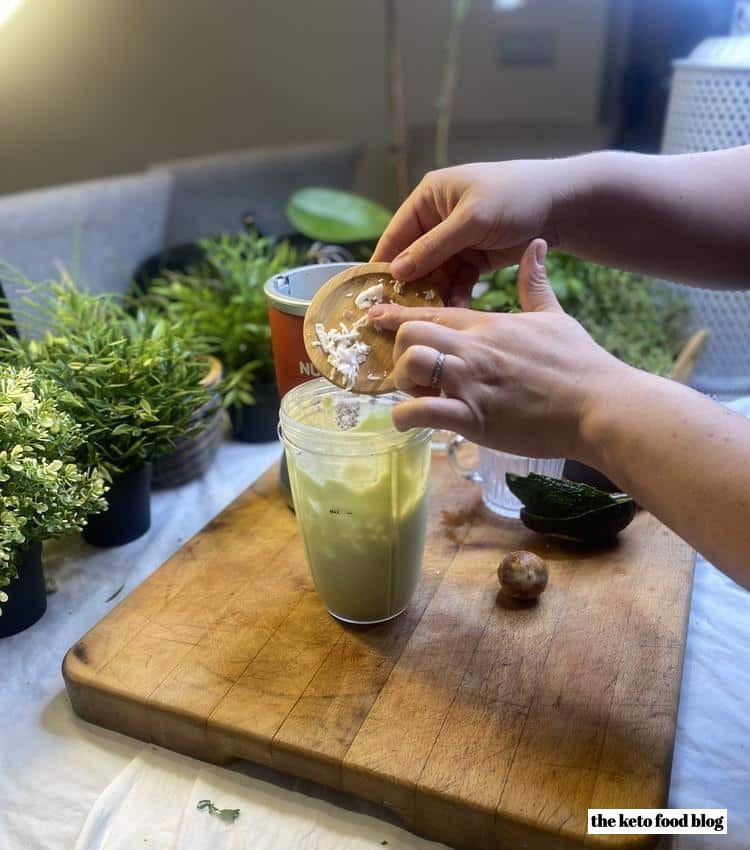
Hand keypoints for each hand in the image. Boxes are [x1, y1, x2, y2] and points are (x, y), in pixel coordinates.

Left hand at [369, 240, 628, 460]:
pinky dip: (405, 419)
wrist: (600, 405)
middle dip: (397, 350)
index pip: (430, 310)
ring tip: (417, 396)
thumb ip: (534, 283)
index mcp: (488, 324)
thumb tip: (536, 246)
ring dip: (401, 383)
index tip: (375, 317)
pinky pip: (421, 413)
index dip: (396, 314)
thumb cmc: (580, 363)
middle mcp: (473, 348)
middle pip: (409, 332)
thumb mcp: (554, 315)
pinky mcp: (473, 417)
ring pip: (409, 364)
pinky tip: (409, 423)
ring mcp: (471, 382)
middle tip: (409, 371)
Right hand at [371, 160, 570, 305]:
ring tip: (431, 315)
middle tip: (401, 314)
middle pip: (413, 258)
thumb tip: (397, 271)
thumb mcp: (470, 221)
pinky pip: (457, 279)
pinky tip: (456, 309)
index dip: (384, 263)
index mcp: (429, 198)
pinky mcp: (474, 257)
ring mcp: (456, 240)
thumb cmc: (514, 197)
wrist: (562, 205)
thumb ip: (433, 247)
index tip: (372, 294)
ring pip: (435, 273)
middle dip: (411, 285)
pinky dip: (456, 293)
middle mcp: (437, 219)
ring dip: (434, 293)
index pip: (396, 234)